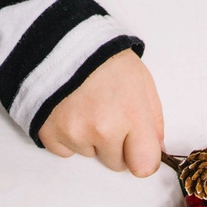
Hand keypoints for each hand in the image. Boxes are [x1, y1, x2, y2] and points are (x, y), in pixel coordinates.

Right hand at [38, 49, 163, 176]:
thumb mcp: (142, 83)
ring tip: (86, 107)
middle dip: (116, 146)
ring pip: (90, 155)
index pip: (144, 166)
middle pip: (117, 163)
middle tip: (108, 116)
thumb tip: (157, 151)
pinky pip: (66, 151)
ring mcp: (74, 132)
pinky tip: (69, 112)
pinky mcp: (49, 132)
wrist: (59, 39)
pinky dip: (68, 137)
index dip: (142, 158)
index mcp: (130, 116)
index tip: (138, 147)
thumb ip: (153, 122)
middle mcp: (102, 129)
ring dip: (90, 139)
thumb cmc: (105, 59)